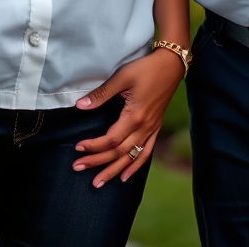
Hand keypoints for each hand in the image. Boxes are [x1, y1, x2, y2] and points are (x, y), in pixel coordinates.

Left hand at [73, 48, 185, 186]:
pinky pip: (145, 153)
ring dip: (113, 171)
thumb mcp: (122, 77)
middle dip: (97, 162)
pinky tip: (125, 177)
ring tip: (98, 182)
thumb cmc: (145, 68)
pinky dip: (135, 166)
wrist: (170, 65)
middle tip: (78, 167)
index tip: (78, 148)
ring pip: (131, 157)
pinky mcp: (156, 127)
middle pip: (118, 152)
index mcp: (134, 116)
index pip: (110, 140)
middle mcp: (144, 128)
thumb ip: (102, 94)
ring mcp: (151, 129)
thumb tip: (80, 106)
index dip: (93, 146)